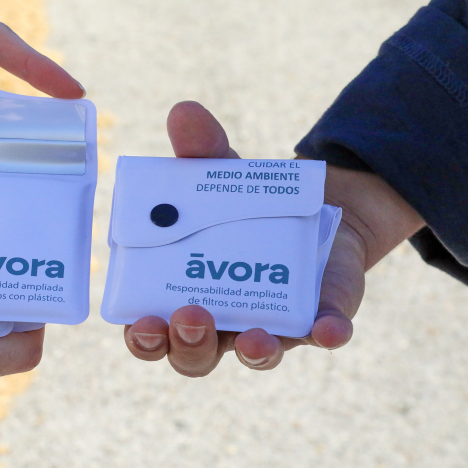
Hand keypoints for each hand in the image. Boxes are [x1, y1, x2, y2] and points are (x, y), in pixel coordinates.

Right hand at [123, 101, 424, 375]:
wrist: (313, 205)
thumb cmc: (243, 202)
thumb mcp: (221, 173)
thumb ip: (201, 149)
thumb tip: (184, 112)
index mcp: (180, 294)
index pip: (151, 331)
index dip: (143, 337)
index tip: (140, 324)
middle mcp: (220, 321)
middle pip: (194, 356)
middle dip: (188, 345)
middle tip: (189, 316)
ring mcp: (270, 324)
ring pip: (252, 353)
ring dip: (251, 351)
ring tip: (252, 338)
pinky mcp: (319, 317)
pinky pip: (321, 334)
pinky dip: (325, 334)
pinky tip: (327, 329)